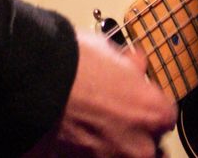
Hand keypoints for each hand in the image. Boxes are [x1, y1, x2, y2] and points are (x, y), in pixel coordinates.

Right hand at [23, 31, 178, 157]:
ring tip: (86, 127)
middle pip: (145, 145)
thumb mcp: (109, 51)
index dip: (144, 106)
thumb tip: (134, 65)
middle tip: (108, 116)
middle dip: (130, 132)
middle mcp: (140, 145)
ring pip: (116, 154)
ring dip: (107, 144)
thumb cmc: (73, 62)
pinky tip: (70, 135)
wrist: (33, 79)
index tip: (133, 99)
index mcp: (155, 113)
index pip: (164, 117)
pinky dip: (83, 151)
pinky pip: (88, 157)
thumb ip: (129, 67)